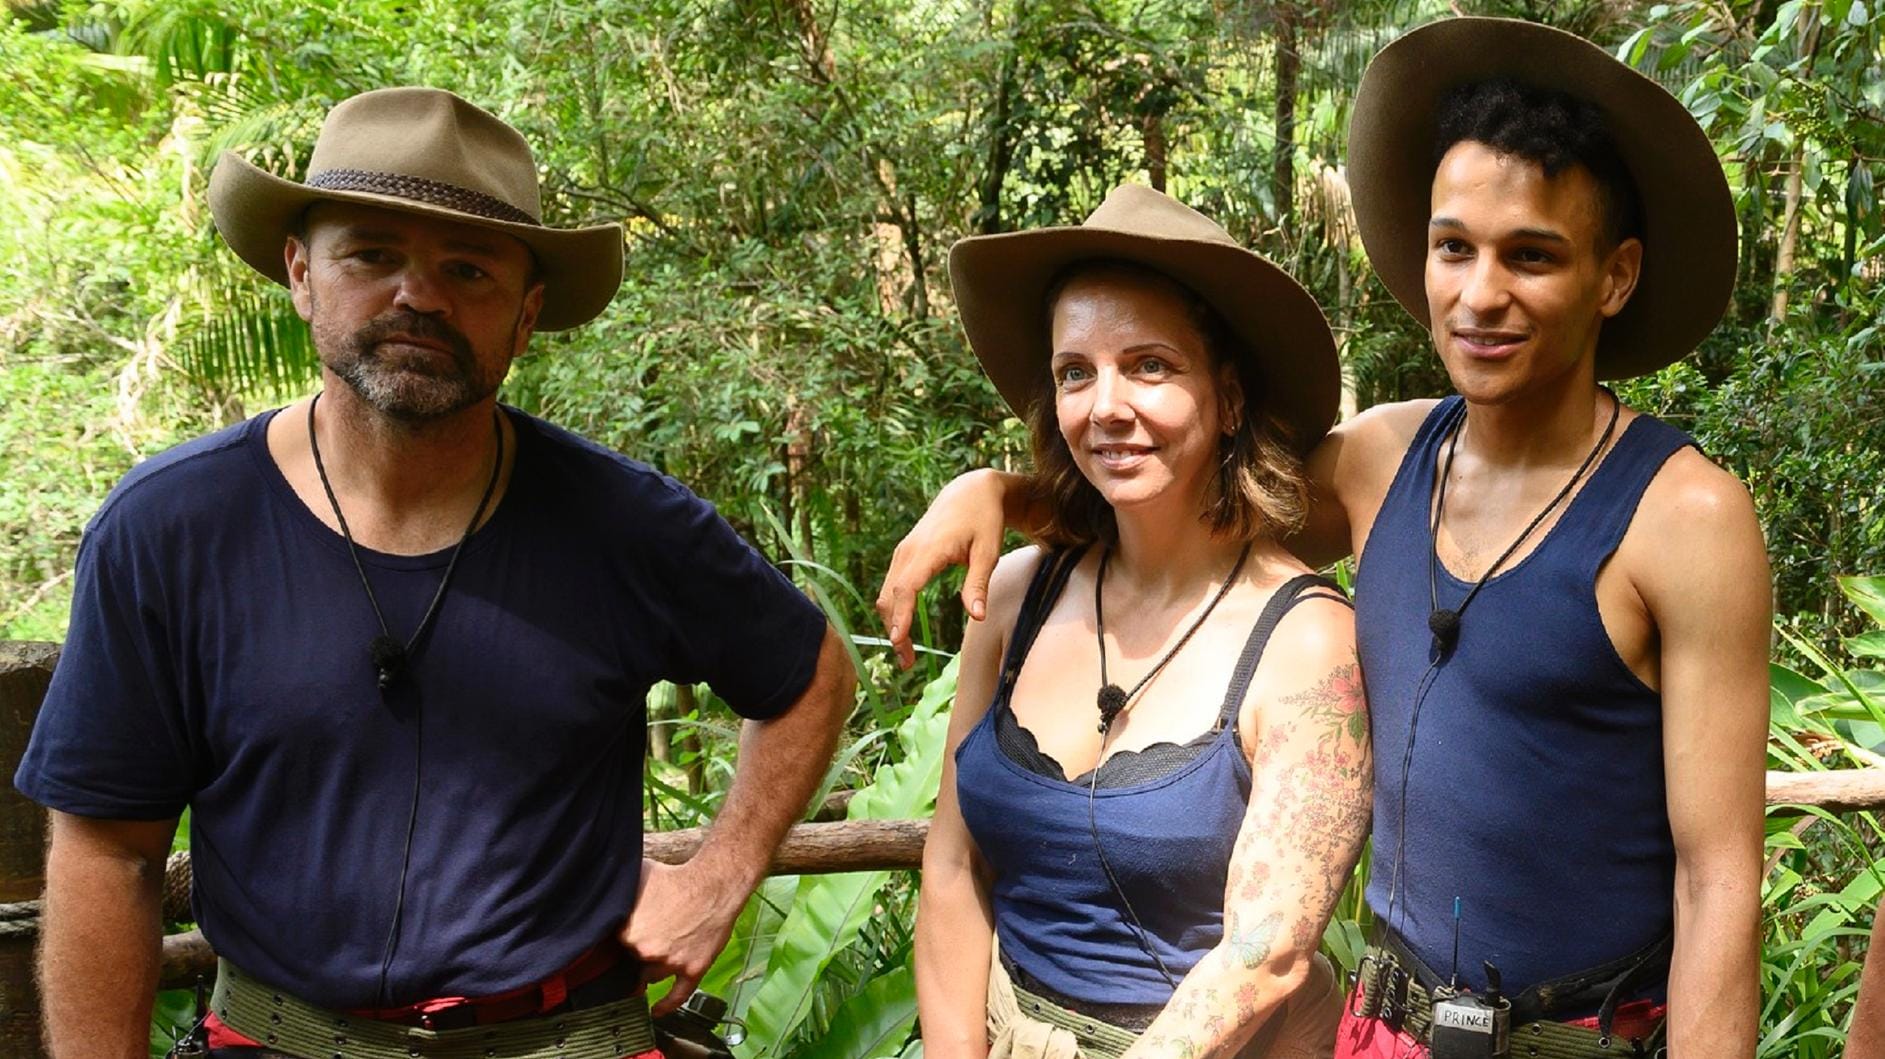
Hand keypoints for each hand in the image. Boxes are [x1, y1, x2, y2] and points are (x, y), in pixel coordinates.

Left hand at [620, 859, 747, 1015]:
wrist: (714, 883)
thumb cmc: (677, 876)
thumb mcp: (638, 876)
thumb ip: (618, 890)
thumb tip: (601, 891)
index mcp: (628, 932)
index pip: (615, 945)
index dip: (622, 938)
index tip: (626, 935)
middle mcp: (646, 951)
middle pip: (632, 961)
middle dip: (637, 952)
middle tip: (646, 939)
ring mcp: (670, 963)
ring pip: (650, 976)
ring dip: (650, 970)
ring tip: (651, 964)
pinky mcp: (693, 969)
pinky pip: (678, 995)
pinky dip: (666, 1006)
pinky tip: (657, 1011)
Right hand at [874, 469, 1008, 668]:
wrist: (969, 492)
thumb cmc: (984, 521)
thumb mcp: (988, 552)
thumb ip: (978, 584)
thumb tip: (977, 617)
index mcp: (929, 550)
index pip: (907, 588)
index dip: (901, 615)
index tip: (898, 641)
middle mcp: (909, 551)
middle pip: (889, 596)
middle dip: (894, 630)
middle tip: (907, 662)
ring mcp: (903, 552)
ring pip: (886, 593)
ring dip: (892, 622)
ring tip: (906, 653)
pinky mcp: (903, 554)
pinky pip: (891, 585)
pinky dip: (893, 609)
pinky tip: (903, 628)